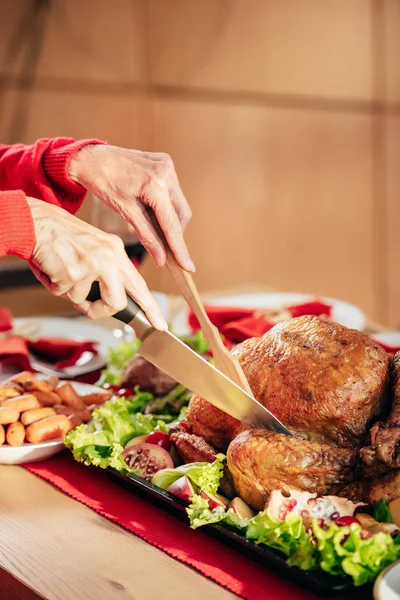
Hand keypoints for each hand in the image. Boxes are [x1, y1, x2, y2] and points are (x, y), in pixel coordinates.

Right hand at [27, 197, 166, 328]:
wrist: (35, 221)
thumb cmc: (59, 236)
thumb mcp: (93, 249)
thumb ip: (105, 273)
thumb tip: (107, 302)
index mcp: (116, 250)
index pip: (139, 284)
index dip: (150, 307)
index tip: (160, 324)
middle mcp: (108, 257)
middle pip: (118, 302)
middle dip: (102, 311)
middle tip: (91, 309)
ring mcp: (92, 265)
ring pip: (84, 301)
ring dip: (70, 293)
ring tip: (61, 272)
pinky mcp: (72, 272)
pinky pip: (63, 294)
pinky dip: (54, 285)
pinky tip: (51, 267)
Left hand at [68, 144, 193, 270]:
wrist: (90, 157)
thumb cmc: (103, 183)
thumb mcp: (124, 212)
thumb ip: (146, 236)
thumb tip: (161, 259)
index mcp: (156, 185)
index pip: (172, 225)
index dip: (180, 248)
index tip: (188, 267)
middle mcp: (166, 173)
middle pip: (181, 214)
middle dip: (175, 233)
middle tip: (163, 247)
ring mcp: (168, 165)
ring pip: (179, 204)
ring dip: (170, 219)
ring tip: (152, 224)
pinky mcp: (165, 163)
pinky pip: (173, 191)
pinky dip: (166, 205)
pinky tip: (151, 208)